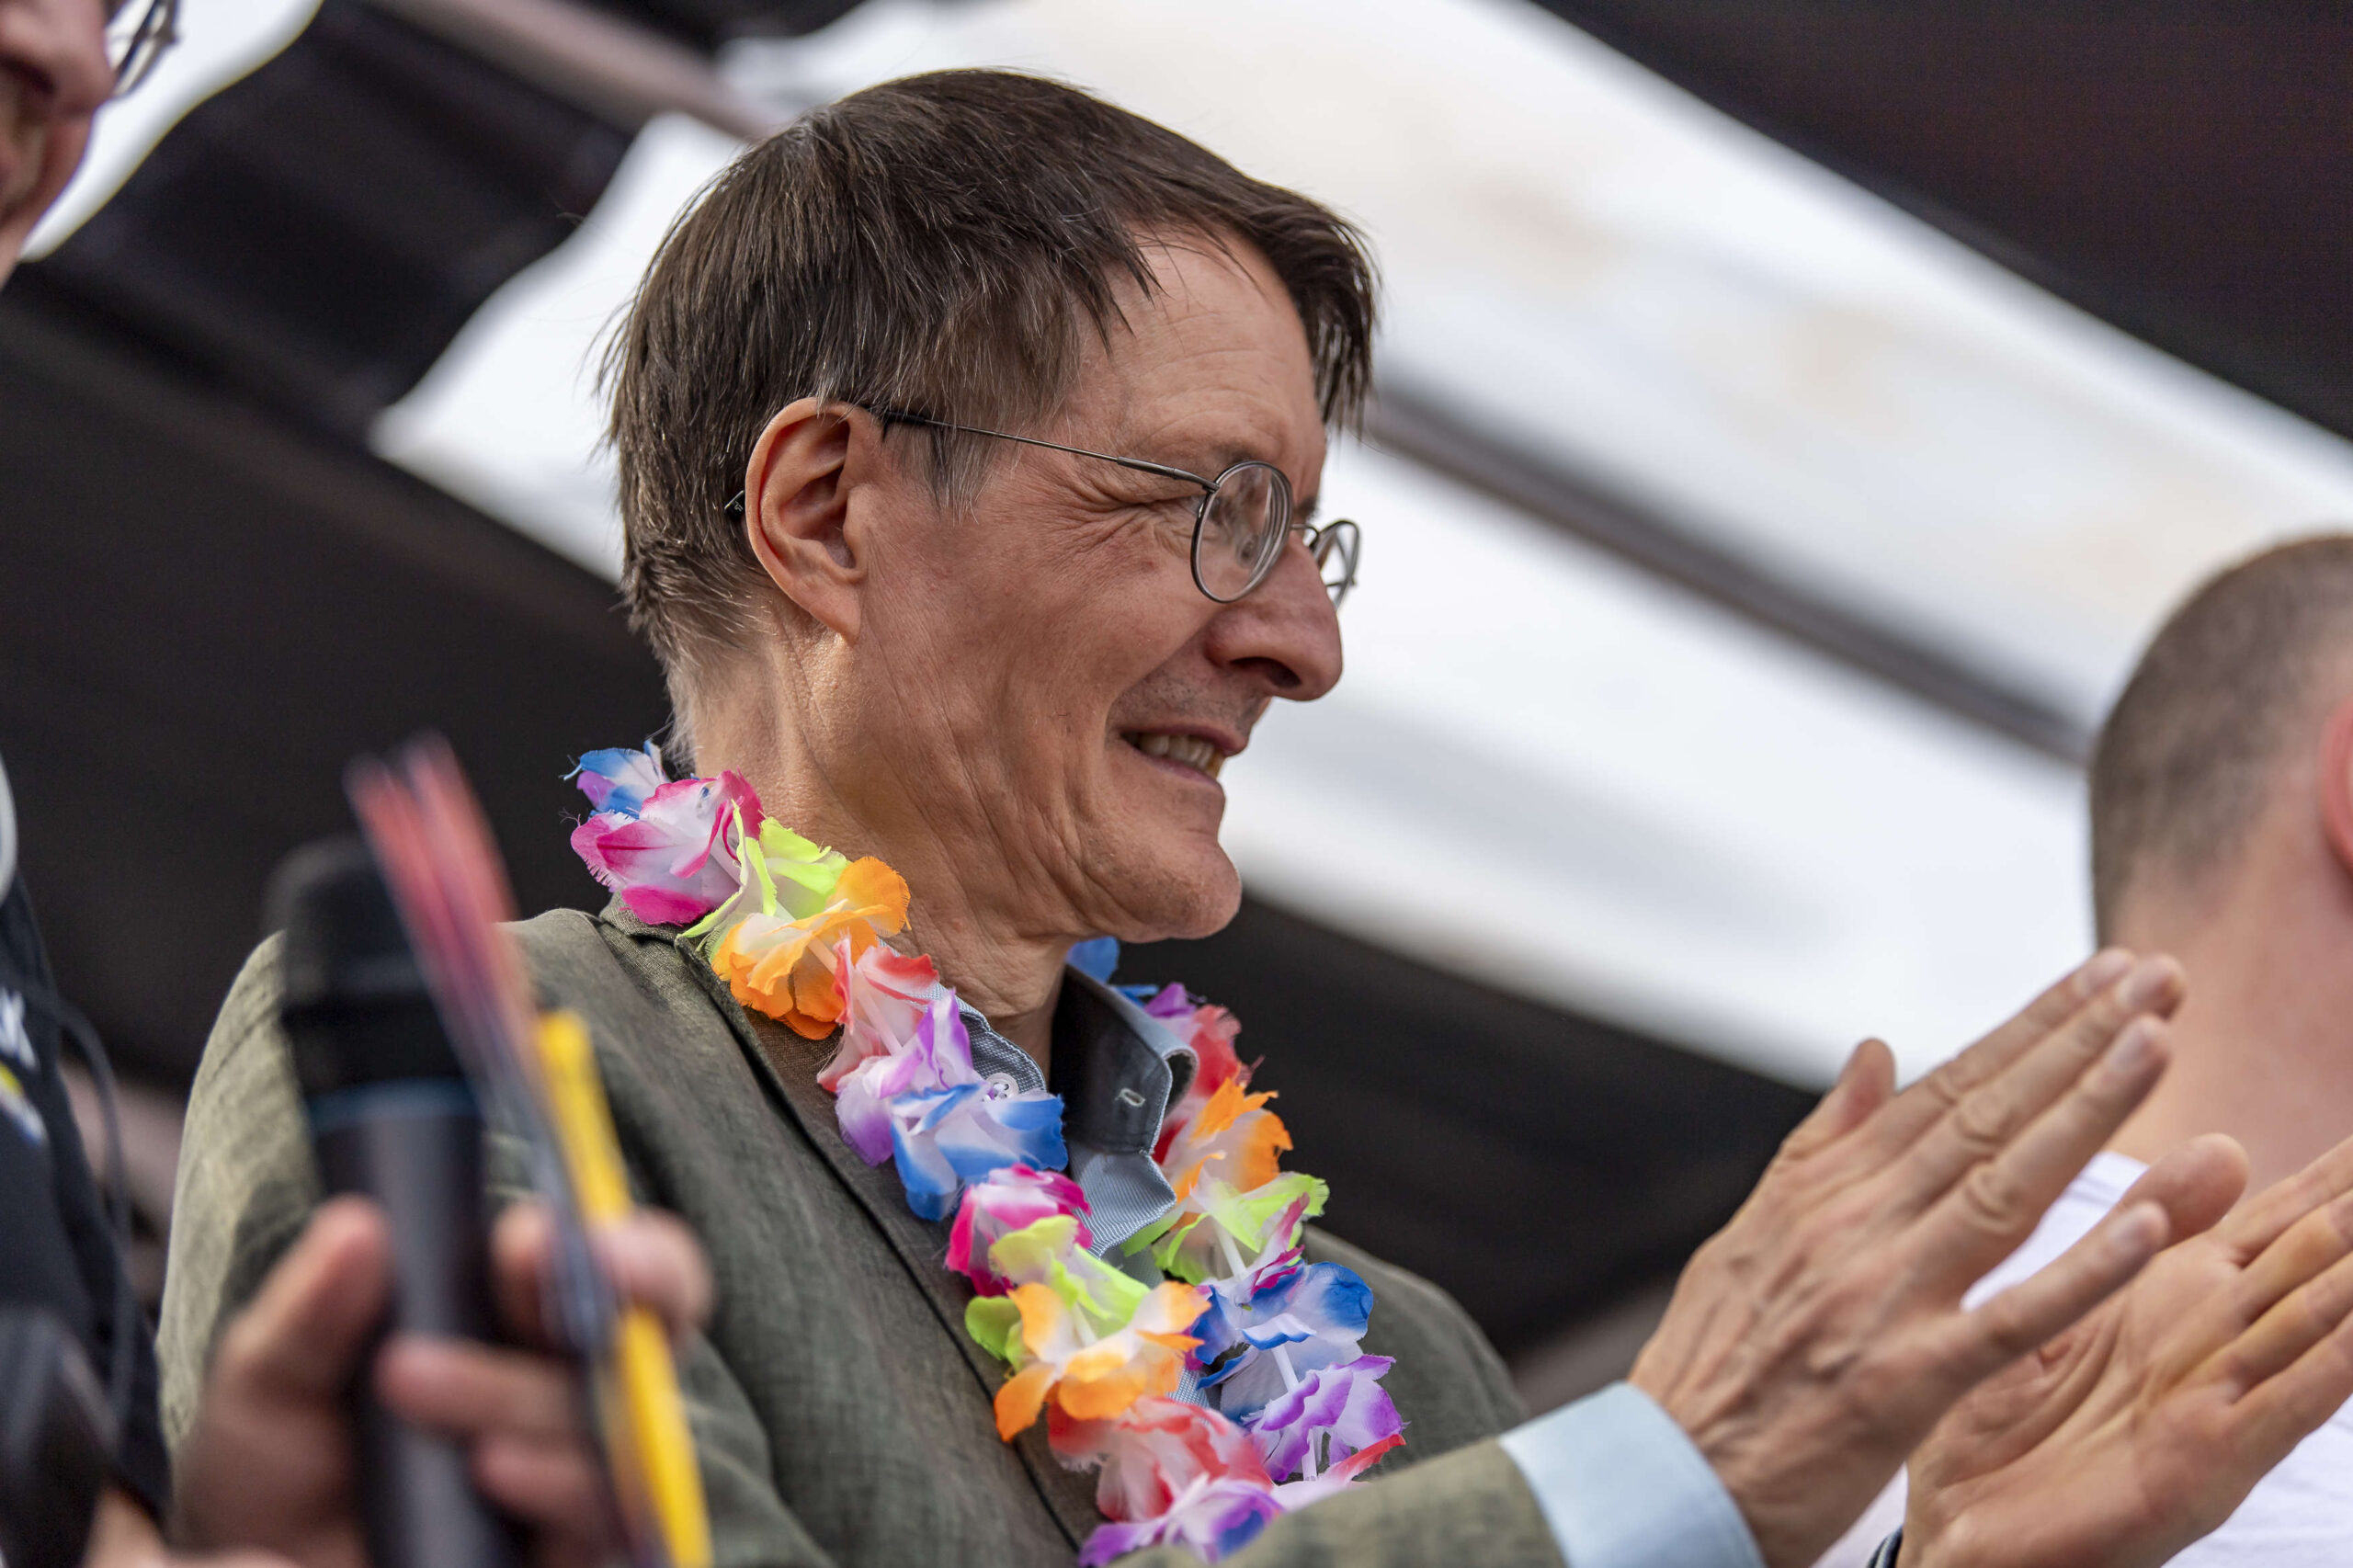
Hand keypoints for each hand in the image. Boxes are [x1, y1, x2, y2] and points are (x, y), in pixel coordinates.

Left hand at [174, 1196, 710, 1567]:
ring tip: (409, 1378)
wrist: (266, 1561)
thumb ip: (312, 1310)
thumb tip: (357, 1227)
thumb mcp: (275, 1380)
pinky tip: (491, 1465)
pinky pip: (603, 1515)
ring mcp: (580, 1477)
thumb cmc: (289, 1467)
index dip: (615, 1241)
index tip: (533, 1234)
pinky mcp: (573, 1553)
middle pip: (661, 1326)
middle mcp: (574, 1393)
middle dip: (624, 1284)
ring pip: (614, 1419)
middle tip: (531, 1256)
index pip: (619, 1266)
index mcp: (527, 1325)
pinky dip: (552, 1479)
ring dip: (519, 1388)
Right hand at [1629, 950, 2200, 1567]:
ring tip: (2154, 1046)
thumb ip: (1825, 1143)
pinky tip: (2142, 1227)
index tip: (2101, 979)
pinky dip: (2078, 1275)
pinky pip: (2009, 1321)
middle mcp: (1855, 1228)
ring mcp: (1881, 1299)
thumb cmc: (1712, 1364)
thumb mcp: (1754, 1233)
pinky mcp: (1905, 1383)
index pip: (1947, 1090)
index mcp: (1823, 1191)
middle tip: (2153, 979)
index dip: (2031, 1030)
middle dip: (2077, 1043)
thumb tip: (1877, 1053)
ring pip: (2003, 1190)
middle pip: (1986, 1118)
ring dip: (2087, 1114)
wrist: (1664, 1476)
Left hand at [1902, 1132, 2352, 1567]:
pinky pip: (2284, 1404)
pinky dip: (2332, 1365)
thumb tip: (2226, 1142)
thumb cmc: (2005, 1421)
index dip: (2338, 1172)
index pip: (2279, 1217)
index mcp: (2176, 1294)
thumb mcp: (2075, 1303)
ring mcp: (2219, 1398)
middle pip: (2319, 1256)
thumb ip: (2139, 1228)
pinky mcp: (2206, 1460)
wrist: (1955, 1532)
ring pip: (2319, 1320)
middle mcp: (2213, 1340)